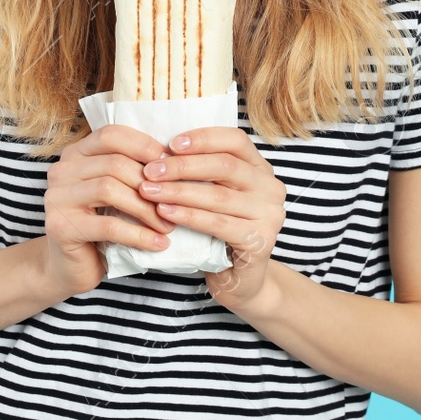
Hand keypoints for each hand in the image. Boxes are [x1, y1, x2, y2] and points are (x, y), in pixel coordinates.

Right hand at [38, 124, 178, 299]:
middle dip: (151, 183)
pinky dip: (138, 234)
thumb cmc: (100, 225)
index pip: (111, 135)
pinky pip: (109, 225)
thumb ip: (129, 171)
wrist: (70, 267)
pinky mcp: (60, 227)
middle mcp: (61, 170)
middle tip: (175, 202)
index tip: (171, 164)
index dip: (144, 146)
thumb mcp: (114, 192)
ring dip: (146, 209)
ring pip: (110, 190)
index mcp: (75, 153)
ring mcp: (57, 198)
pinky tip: (158, 243)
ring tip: (168, 225)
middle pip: (114, 163)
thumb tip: (173, 159)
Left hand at [136, 127, 286, 312]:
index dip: (203, 138)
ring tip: (149, 191)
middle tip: (150, 171)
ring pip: (218, 196)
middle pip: (225, 166)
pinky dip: (188, 216)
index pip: (235, 140)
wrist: (238, 280)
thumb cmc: (219, 232)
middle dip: (182, 166)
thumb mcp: (213, 195)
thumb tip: (161, 150)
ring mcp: (270, 215)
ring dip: (179, 192)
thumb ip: (201, 172)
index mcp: (260, 168)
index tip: (170, 143)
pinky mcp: (260, 241)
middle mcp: (271, 188)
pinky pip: (218, 224)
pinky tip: (165, 213)